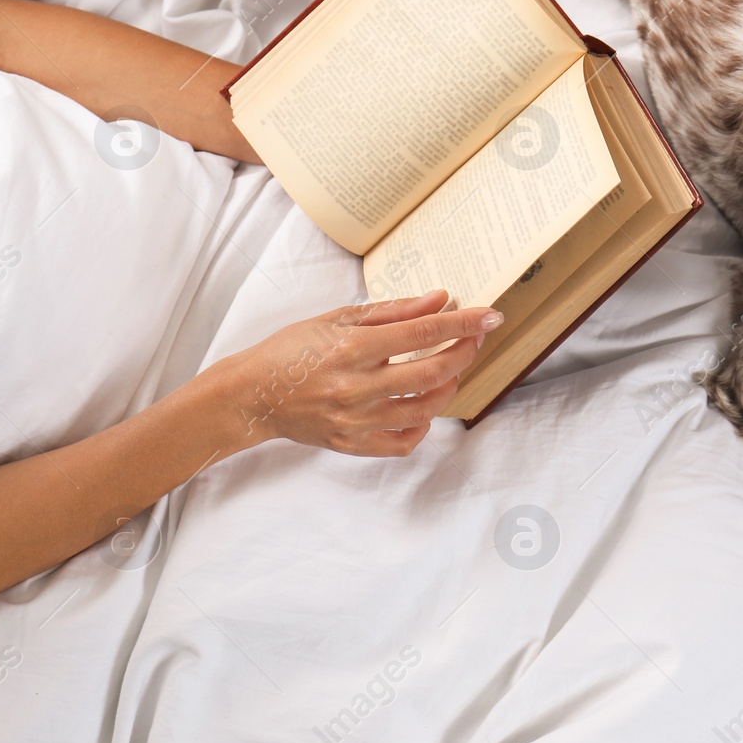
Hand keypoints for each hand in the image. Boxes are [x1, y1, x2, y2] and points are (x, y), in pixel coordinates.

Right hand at [205, 290, 501, 456]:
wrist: (251, 395)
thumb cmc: (291, 350)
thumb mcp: (337, 318)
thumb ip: (393, 311)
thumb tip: (440, 298)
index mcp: (351, 348)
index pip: (422, 333)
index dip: (463, 323)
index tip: (491, 316)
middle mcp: (356, 387)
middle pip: (433, 374)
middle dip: (464, 353)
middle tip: (474, 339)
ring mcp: (355, 421)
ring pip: (425, 410)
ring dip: (448, 387)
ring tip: (449, 369)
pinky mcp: (352, 444)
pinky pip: (404, 442)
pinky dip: (423, 424)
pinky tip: (422, 406)